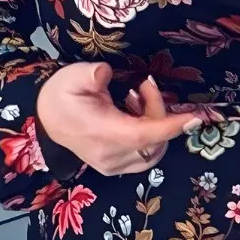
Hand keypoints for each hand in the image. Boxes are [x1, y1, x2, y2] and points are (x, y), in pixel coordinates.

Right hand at [36, 62, 196, 175]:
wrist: (45, 118)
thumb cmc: (61, 95)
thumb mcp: (72, 77)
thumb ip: (90, 75)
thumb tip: (105, 73)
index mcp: (102, 134)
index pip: (144, 135)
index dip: (171, 126)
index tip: (195, 117)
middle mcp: (111, 156)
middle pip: (154, 141)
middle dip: (159, 111)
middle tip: (142, 85)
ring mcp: (113, 166)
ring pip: (154, 151)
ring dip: (155, 123)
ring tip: (136, 98)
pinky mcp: (116, 166)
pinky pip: (145, 154)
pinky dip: (149, 134)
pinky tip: (134, 112)